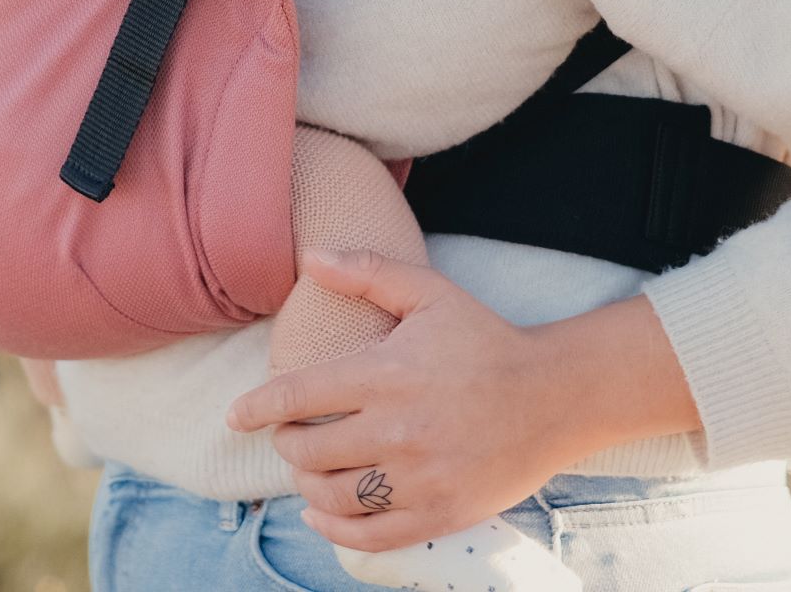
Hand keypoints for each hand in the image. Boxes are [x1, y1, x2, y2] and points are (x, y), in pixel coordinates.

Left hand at [223, 249, 592, 552]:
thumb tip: (310, 255)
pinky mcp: (439, 513)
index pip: (297, 395)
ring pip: (331, 496)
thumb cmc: (486, 340)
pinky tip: (322, 515)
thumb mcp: (430, 294)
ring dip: (306, 485)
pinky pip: (370, 534)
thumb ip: (368, 272)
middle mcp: (396, 429)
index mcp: (386, 373)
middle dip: (286, 444)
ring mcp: (418, 477)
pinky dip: (334, 529)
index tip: (235, 416)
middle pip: (308, 450)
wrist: (555, 396)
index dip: (257, 408)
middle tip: (289, 436)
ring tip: (307, 470)